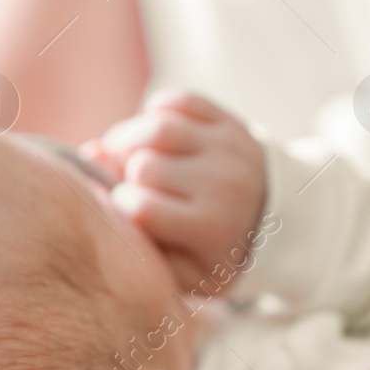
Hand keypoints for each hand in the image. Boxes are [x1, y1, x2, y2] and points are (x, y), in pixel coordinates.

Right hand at [83, 91, 266, 290]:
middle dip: (124, 173)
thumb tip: (96, 166)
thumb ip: (131, 234)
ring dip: (129, 138)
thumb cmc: (209, 252)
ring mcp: (228, 149)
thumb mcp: (177, 268)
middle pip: (144, 166)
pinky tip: (153, 135)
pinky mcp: (230, 123)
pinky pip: (180, 100)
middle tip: (124, 180)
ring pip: (156, 127)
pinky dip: (155, 110)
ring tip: (126, 153)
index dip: (119, 204)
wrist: (273, 224)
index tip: (122, 207)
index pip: (143, 208)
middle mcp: (223, 186)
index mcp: (210, 230)